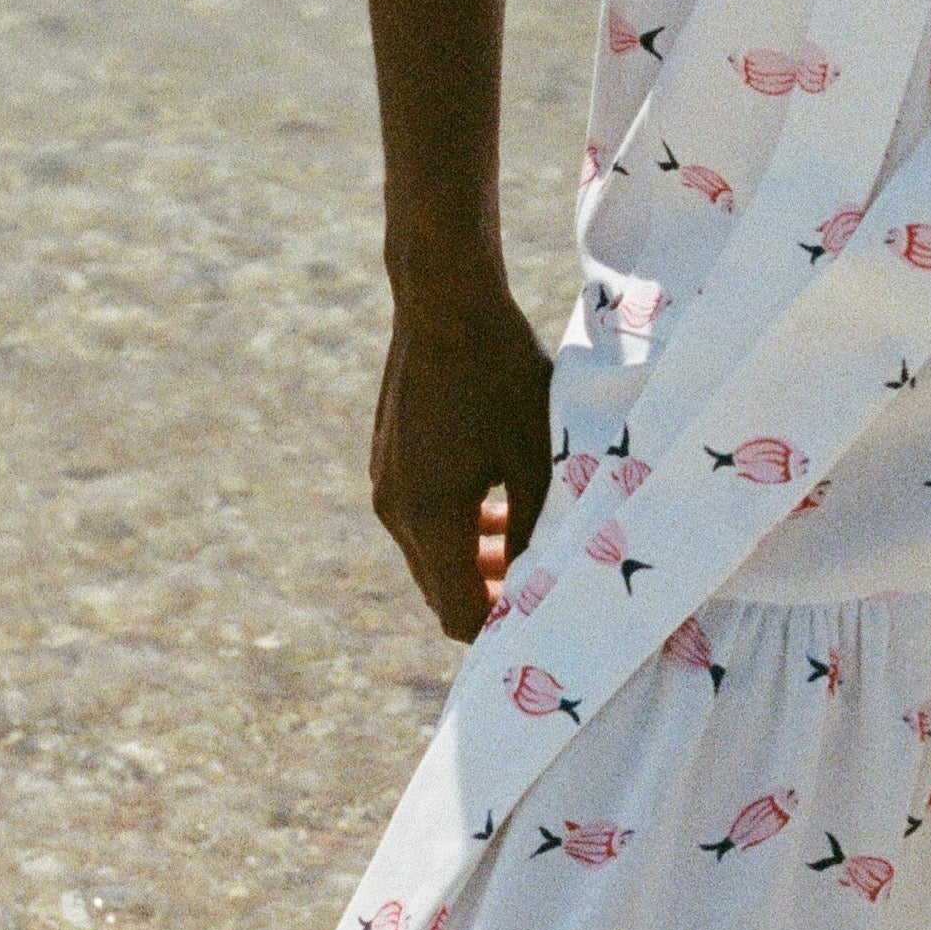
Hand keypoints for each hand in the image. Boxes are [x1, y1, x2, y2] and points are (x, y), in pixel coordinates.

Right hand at [369, 286, 560, 642]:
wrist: (443, 299)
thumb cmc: (502, 373)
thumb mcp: (535, 455)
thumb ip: (535, 528)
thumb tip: (536, 586)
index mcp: (430, 516)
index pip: (457, 613)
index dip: (500, 630)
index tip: (544, 623)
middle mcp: (395, 511)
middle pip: (440, 591)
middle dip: (489, 599)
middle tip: (545, 589)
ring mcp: (384, 485)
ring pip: (430, 556)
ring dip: (474, 562)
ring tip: (528, 544)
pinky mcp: (386, 462)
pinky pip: (419, 520)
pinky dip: (456, 528)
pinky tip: (499, 505)